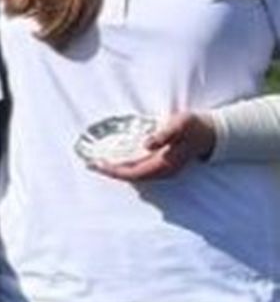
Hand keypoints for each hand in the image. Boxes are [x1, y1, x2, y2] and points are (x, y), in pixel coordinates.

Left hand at [92, 112, 215, 182]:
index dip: (114, 170)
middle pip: (131, 177)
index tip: (98, 165)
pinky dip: (126, 166)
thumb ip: (164, 134)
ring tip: (99, 163)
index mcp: (165, 165)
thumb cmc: (194, 127)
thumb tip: (147, 144)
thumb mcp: (180, 125)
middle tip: (91, 164)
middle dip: (111, 172)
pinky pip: (139, 169)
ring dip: (117, 170)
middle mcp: (162, 171)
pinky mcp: (162, 165)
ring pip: (135, 174)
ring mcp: (162, 169)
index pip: (134, 173)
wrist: (210, 132)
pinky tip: (116, 160)